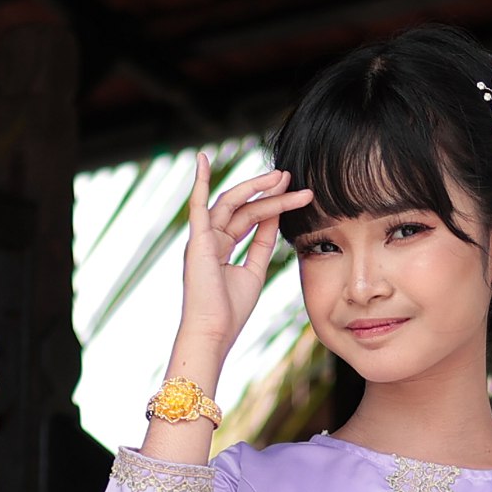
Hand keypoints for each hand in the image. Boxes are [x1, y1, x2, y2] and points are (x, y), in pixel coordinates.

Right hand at [176, 155, 311, 358]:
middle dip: (267, 191)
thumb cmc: (231, 312)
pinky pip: (197, 206)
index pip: (250, 218)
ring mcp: (202, 238)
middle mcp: (210, 238)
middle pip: (243, 207)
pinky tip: (202, 159)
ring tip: (281, 177)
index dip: (272, 204)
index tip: (294, 192)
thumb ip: (262, 244)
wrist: (214, 332)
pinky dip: (199, 182)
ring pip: (231, 204)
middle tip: (290, 177)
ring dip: (255, 188)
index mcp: (222, 247)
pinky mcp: (197, 241)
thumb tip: (275, 218)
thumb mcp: (254, 272)